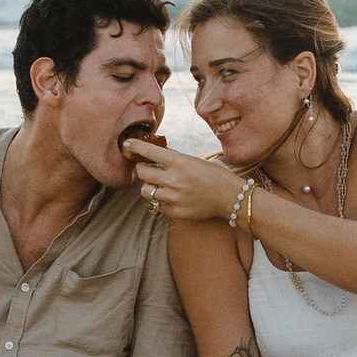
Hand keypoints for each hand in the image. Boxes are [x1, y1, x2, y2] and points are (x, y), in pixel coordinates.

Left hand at [123, 136, 244, 226]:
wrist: (230, 197)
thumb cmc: (214, 175)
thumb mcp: (194, 161)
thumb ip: (174, 159)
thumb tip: (154, 155)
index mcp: (179, 162)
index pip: (149, 152)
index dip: (135, 146)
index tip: (127, 144)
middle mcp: (174, 180)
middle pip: (142, 173)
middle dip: (141, 169)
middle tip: (146, 167)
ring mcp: (174, 198)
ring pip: (146, 191)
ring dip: (149, 186)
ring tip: (158, 184)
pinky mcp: (176, 212)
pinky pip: (158, 205)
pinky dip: (161, 200)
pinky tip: (171, 197)